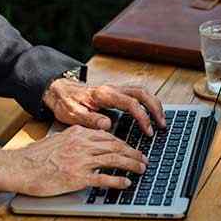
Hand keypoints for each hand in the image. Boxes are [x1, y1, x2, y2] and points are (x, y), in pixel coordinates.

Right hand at [0, 125, 148, 195]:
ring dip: (131, 164)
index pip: (108, 136)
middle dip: (132, 153)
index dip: (123, 143)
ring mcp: (81, 161)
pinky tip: (126, 183)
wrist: (20, 167)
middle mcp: (82, 144)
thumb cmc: (35, 156)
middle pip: (116, 146)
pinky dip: (118, 180)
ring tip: (141, 168)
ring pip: (114, 159)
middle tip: (143, 158)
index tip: (131, 148)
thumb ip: (76, 139)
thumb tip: (89, 142)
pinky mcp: (77, 177)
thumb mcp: (58, 139)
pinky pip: (104, 178)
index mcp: (78, 133)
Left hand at [43, 79, 164, 135]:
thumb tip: (108, 124)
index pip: (131, 103)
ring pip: (142, 91)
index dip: (143, 117)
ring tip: (161, 120)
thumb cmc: (65, 103)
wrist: (58, 90)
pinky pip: (137, 94)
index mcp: (103, 94)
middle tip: (162, 125)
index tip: (148, 131)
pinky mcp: (115, 92)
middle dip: (155, 108)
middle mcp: (112, 89)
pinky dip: (147, 102)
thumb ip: (90, 119)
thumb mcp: (72, 114)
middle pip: (142, 93)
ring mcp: (115, 89)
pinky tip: (150, 114)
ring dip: (154, 104)